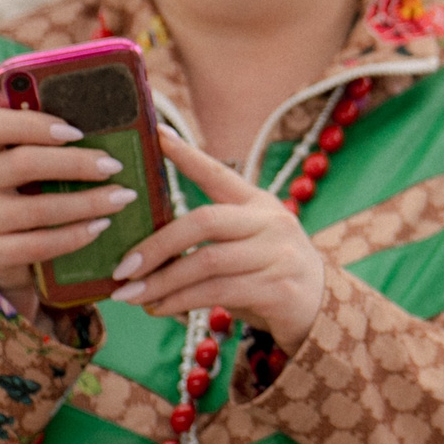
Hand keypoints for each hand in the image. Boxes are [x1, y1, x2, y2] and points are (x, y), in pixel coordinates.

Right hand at [0, 107, 141, 319]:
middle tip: (115, 166)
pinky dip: (75, 235)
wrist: (11, 248)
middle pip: (23, 163)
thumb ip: (57, 142)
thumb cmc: (34, 189)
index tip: (77, 132)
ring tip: (122, 198)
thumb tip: (115, 124)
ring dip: (87, 202)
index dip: (31, 125)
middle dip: (76, 164)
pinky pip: (38, 244)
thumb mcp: (36, 162)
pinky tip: (102, 226)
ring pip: (37, 208)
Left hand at [107, 132, 328, 344]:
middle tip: (122, 267)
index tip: (156, 135)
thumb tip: (139, 250)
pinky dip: (180, 302)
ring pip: (206, 262)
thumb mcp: (246, 244)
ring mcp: (278, 255)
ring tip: (130, 295)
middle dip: (156, 245)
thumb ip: (209, 239)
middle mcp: (271, 222)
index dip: (187, 155)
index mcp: (258, 204)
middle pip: (204, 221)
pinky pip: (218, 292)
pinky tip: (158, 308)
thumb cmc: (267, 273)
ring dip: (161, 282)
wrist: (321, 308)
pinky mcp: (279, 288)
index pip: (218, 173)